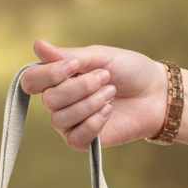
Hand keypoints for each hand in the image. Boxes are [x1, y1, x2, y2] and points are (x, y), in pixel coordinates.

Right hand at [19, 38, 168, 149]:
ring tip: (111, 93)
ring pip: (61, 118)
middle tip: (106, 78)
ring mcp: (70, 123)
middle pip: (49, 100)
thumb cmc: (130, 71)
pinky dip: (94, 122)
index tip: (76, 65)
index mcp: (59, 78)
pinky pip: (76, 137)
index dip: (48, 74)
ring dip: (90, 103)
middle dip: (80, 87)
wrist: (156, 95)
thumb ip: (68, 55)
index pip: (31, 81)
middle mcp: (59, 102)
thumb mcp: (100, 56)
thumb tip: (37, 45)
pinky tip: (110, 112)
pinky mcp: (83, 141)